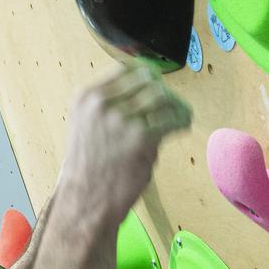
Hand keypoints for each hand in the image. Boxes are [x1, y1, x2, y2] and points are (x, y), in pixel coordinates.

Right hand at [57, 60, 191, 229]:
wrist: (85, 201)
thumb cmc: (90, 169)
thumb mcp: (88, 126)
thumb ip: (112, 107)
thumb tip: (150, 92)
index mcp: (86, 97)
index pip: (125, 68)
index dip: (147, 77)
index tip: (157, 86)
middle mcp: (101, 102)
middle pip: (147, 79)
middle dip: (163, 91)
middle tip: (171, 105)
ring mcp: (121, 118)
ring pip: (162, 96)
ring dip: (175, 105)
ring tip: (180, 116)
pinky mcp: (141, 136)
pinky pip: (172, 118)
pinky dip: (182, 120)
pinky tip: (183, 126)